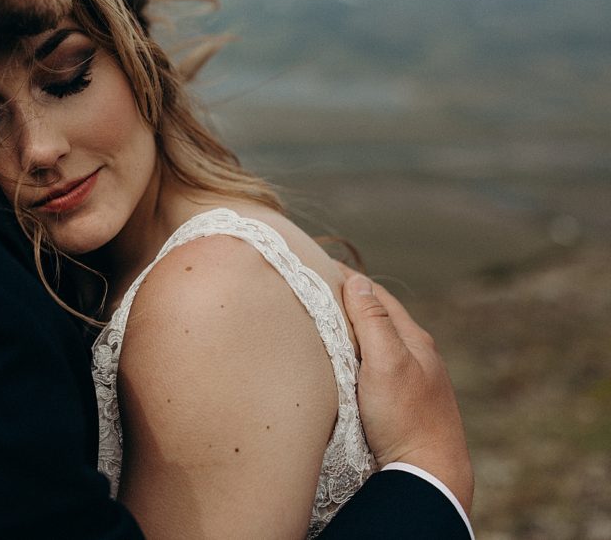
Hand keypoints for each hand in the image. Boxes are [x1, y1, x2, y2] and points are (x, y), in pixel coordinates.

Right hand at [340, 266, 473, 513]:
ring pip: (378, 344)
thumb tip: (356, 279)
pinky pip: (376, 368)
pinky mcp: (402, 405)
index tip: (317, 267)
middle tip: (314, 292)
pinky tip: (343, 367)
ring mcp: (411, 381)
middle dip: (348, 301)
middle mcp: (416, 356)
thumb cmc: (406, 417)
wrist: (428, 475)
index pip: (376, 295)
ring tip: (323, 326)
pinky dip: (356, 357)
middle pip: (378, 317)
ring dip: (353, 331)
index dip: (347, 279)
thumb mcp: (386, 361)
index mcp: (413, 339)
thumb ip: (372, 320)